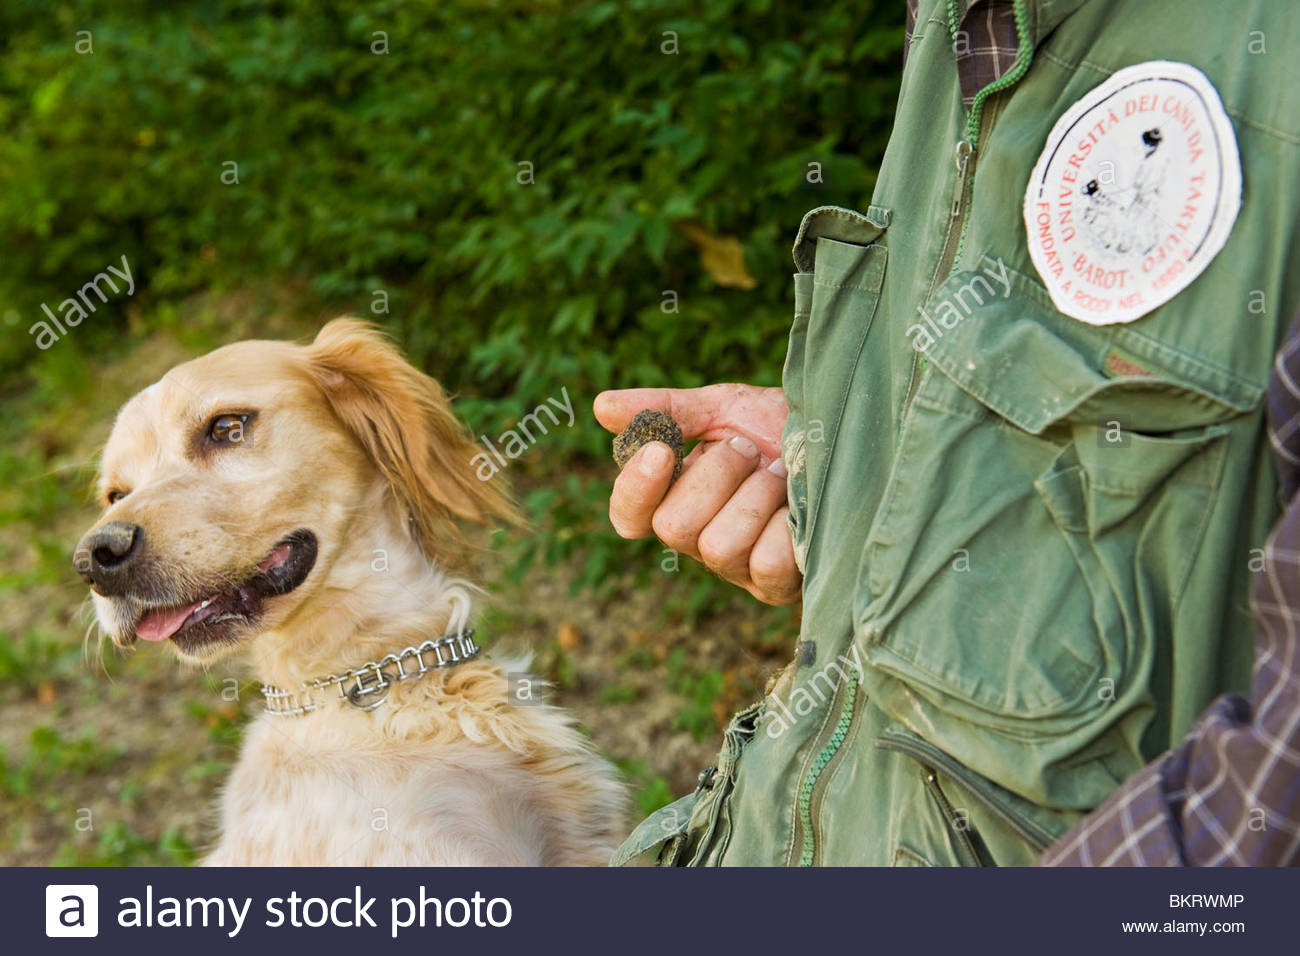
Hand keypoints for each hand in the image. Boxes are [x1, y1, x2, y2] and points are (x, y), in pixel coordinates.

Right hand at [593, 384, 800, 605]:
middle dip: (716, 476)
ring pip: (717, 546)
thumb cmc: (782, 428)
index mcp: (676, 498)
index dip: (636, 489)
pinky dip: (787, 525)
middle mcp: (699, 540)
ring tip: (782, 474)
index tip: (661, 451)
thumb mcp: (724, 407)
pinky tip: (801, 507)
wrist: (851, 439)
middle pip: (674, 528)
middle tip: (748, 449)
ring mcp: (737, 569)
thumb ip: (665, 410)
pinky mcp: (776, 587)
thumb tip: (600, 407)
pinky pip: (765, 564)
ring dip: (756, 495)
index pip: (629, 516)